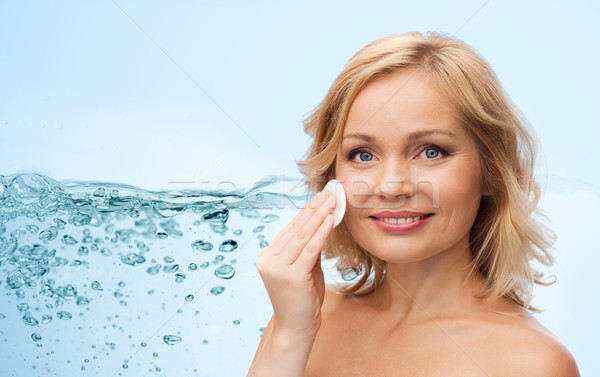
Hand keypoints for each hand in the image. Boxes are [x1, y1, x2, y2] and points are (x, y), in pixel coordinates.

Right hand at [256, 189, 335, 340]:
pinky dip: (321, 233)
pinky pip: (309, 249)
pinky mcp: (290, 275)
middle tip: (329, 192)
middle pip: (295, 229)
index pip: (290, 229)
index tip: (320, 196)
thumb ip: (308, 249)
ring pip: (302, 236)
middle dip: (314, 209)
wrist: (296, 329)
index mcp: (267, 256)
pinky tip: (330, 220)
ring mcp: (277, 267)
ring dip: (319, 216)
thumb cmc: (302, 300)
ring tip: (332, 201)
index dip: (306, 211)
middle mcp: (268, 259)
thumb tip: (322, 224)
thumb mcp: (304, 269)